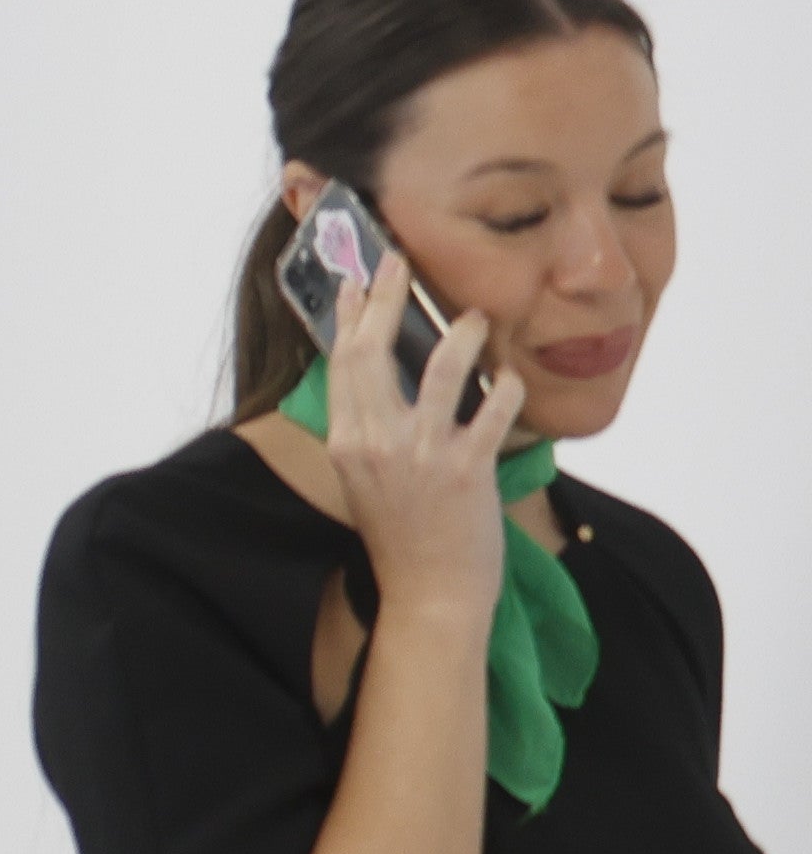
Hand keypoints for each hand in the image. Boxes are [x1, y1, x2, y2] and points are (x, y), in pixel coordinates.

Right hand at [315, 267, 522, 623]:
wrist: (430, 591)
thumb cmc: (401, 535)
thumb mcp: (364, 478)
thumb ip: (365, 428)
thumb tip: (376, 379)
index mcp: (346, 442)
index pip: (341, 363)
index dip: (347, 316)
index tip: (353, 282)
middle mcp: (375, 442)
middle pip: (374, 352)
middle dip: (384, 299)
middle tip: (396, 262)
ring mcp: (422, 454)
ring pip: (440, 370)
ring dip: (461, 334)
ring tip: (476, 315)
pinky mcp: (467, 469)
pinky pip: (493, 410)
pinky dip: (506, 386)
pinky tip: (511, 376)